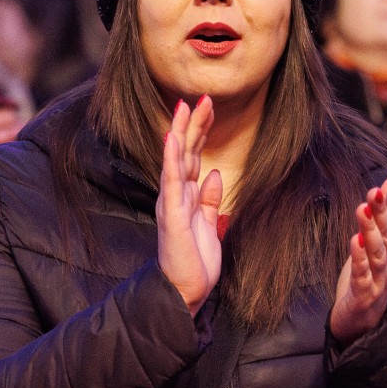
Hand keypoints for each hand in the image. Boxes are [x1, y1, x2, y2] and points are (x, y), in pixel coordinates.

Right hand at [157, 96, 222, 315]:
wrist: (184, 290)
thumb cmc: (195, 261)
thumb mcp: (210, 225)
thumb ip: (210, 199)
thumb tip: (216, 173)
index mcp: (187, 196)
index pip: (193, 156)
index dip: (200, 132)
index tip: (208, 107)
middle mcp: (176, 195)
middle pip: (185, 151)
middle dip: (194, 124)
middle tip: (203, 97)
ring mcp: (172, 202)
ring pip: (176, 160)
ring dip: (181, 132)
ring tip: (185, 106)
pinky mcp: (172, 215)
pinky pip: (171, 182)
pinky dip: (170, 159)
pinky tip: (171, 139)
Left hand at [329, 175, 386, 344]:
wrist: (362, 322)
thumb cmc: (368, 276)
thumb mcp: (375, 241)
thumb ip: (383, 212)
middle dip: (382, 212)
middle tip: (374, 191)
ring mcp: (378, 280)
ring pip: (376, 254)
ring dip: (370, 231)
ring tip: (363, 210)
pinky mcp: (364, 295)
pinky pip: (362, 275)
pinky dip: (359, 259)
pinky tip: (354, 242)